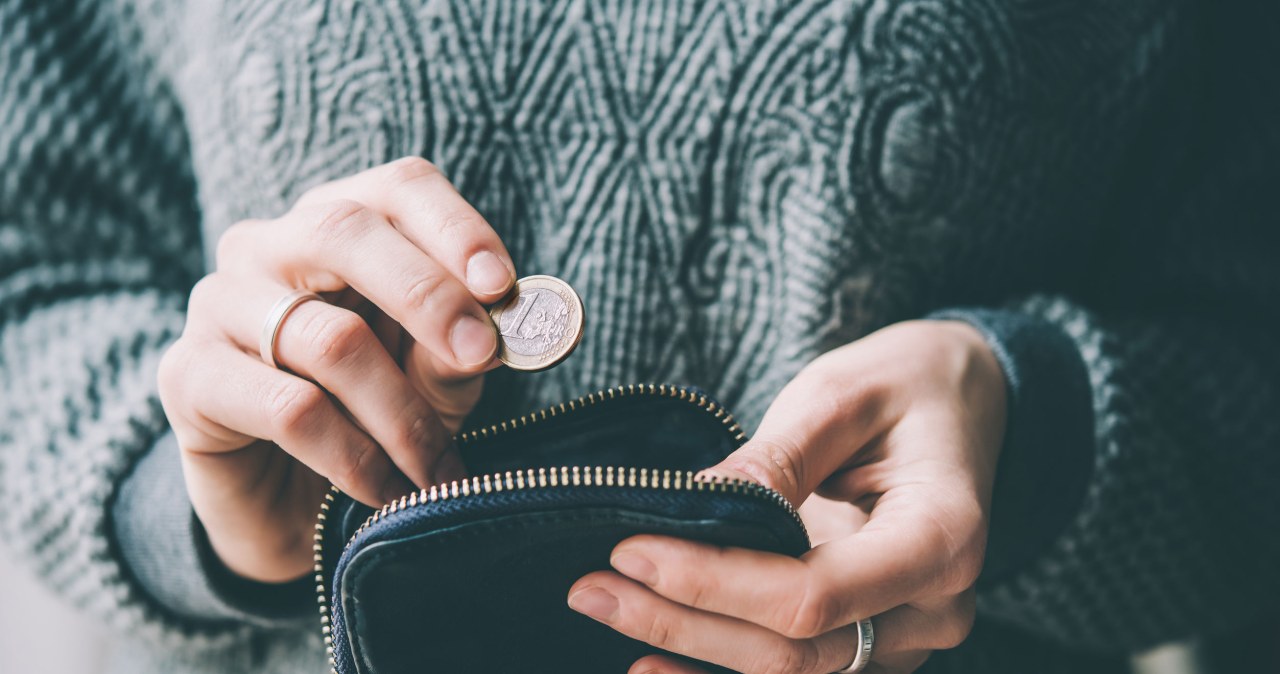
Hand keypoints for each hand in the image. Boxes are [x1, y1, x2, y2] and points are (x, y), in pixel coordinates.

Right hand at [156, 157, 514, 582]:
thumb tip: (496, 334)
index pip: (399, 187)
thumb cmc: (376, 420)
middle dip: (428, 295)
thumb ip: (459, 349)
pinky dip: (354, 457)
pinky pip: (289, 409)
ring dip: (402, 415)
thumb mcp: (434, 380)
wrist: (294, 514)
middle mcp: (269, 245)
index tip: (501, 286)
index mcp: (341, 224)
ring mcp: (217, 303)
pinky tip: (384, 490)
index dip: (455, 228)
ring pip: (329, 338)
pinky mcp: (187, 375)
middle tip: (481, 356)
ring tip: (439, 470)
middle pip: (346, 230)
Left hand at [567, 320, 1007, 672]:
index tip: (632, 549)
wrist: (960, 401)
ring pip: (790, 670)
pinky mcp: (873, 640)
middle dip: (684, 620)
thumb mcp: (840, 396)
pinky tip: (651, 664)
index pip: (816, 594)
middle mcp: (934, 607)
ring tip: (605, 607)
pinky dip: (719, 669)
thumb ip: (774, 460)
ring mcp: (906, 636)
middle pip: (796, 648)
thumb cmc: (905, 385)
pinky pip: (797, 669)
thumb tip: (690, 505)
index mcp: (942, 538)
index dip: (714, 582)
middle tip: (590, 587)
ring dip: (691, 646)